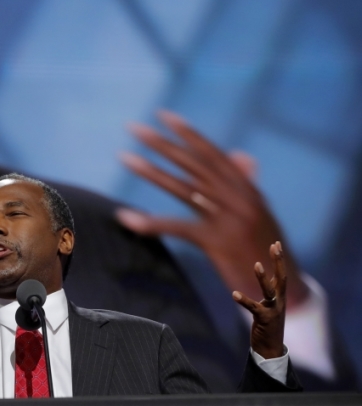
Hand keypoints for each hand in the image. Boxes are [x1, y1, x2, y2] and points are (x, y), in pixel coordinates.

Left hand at [115, 110, 307, 307]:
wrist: (280, 289)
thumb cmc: (264, 249)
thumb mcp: (259, 213)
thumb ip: (245, 184)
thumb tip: (240, 155)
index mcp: (247, 188)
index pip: (213, 153)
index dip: (188, 133)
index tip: (163, 115)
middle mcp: (239, 198)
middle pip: (194, 164)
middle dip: (162, 144)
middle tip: (133, 128)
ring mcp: (229, 218)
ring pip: (182, 188)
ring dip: (150, 171)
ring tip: (124, 156)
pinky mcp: (218, 241)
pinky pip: (177, 228)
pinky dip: (150, 223)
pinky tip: (125, 217)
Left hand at [233, 242, 286, 358]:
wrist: (270, 349)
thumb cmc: (268, 325)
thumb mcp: (269, 305)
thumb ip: (268, 291)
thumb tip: (264, 276)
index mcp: (279, 297)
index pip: (281, 274)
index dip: (279, 259)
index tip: (276, 243)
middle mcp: (279, 302)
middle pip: (281, 278)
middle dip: (278, 261)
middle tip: (275, 246)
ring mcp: (273, 311)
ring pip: (269, 292)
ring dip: (263, 278)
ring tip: (257, 264)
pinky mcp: (265, 320)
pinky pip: (254, 308)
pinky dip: (244, 300)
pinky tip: (234, 294)